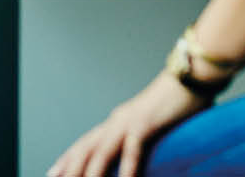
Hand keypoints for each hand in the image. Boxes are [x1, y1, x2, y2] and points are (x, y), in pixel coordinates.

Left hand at [48, 70, 204, 176]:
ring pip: (101, 151)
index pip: (85, 144)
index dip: (68, 159)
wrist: (191, 77)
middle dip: (70, 168)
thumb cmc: (177, 106)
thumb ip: (142, 143)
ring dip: (90, 173)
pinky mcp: (145, 122)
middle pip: (86, 149)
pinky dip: (127, 169)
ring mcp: (129, 121)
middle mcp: (117, 121)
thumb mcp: (154, 129)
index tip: (53, 173)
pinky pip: (132, 149)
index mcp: (117, 122)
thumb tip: (139, 158)